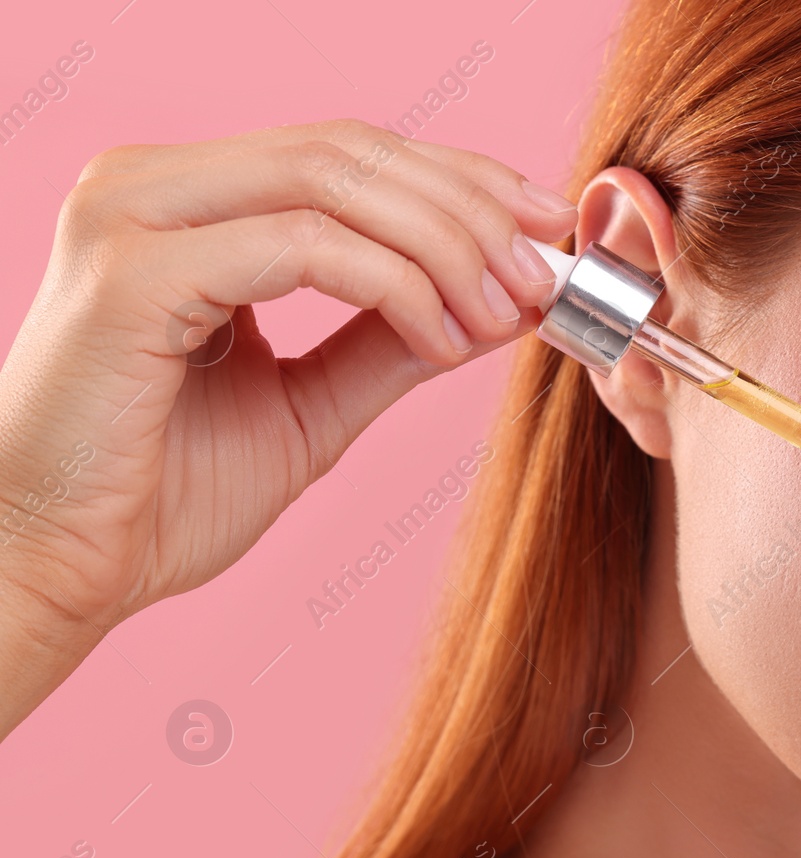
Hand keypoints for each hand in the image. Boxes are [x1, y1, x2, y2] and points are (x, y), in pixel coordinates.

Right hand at [0, 119, 575, 730]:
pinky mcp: (133, 271)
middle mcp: (151, 185)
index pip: (347, 153)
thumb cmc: (162, 494)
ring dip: (446, 242)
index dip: (460, 180)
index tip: (547, 227)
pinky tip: (442, 339)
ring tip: (506, 309)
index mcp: (187, 203)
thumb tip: (500, 299)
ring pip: (334, 180)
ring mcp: (133, 215)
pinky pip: (305, 245)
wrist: (58, 569)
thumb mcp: (311, 404)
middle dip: (470, 206)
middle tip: (544, 270)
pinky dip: (396, 285)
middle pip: (351, 149)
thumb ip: (392, 341)